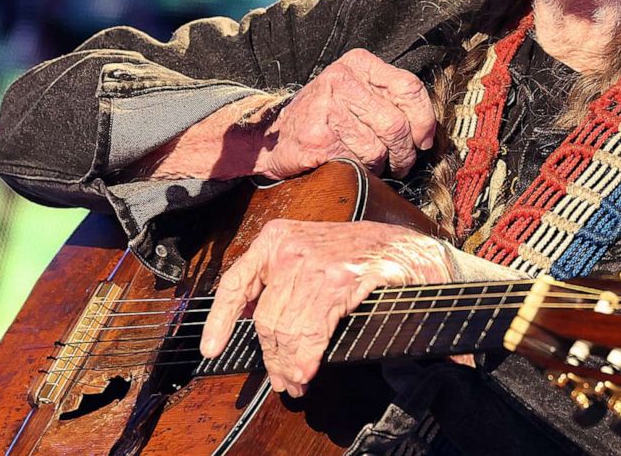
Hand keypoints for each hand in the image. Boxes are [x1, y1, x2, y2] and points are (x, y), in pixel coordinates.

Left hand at [198, 219, 455, 396]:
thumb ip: (280, 280)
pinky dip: (307, 358)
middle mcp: (291, 247)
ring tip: (295, 381)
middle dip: (270, 356)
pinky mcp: (343, 280)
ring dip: (289, 364)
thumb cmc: (359, 255)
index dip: (220, 320)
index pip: (236, 283)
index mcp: (277, 238)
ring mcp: (317, 263)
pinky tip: (306, 372)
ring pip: (287, 328)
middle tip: (280, 380)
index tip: (211, 348)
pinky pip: (314, 330)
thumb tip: (251, 321)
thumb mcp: (310, 253)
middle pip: (265, 318)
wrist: (408, 249)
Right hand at [256, 49, 435, 179]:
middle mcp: (341, 79)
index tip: (424, 140)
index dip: (424, 119)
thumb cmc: (324, 117)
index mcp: (358, 63)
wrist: (272, 137)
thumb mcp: (355, 93)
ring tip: (369, 164)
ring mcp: (327, 107)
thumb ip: (391, 100)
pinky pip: (357, 163)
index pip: (409, 87)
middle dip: (405, 153)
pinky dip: (359, 172)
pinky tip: (348, 165)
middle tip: (400, 163)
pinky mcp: (318, 137)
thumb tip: (428, 134)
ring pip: (379, 149)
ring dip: (381, 166)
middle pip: (397, 124)